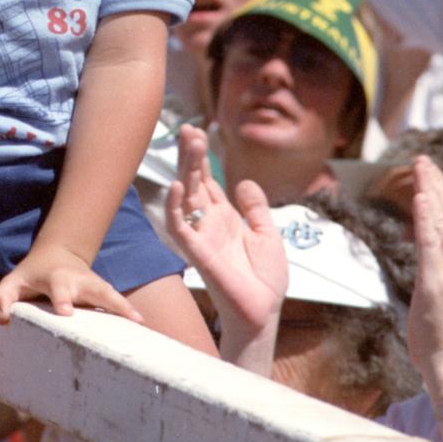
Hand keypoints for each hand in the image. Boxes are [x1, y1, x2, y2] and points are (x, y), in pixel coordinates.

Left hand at [0, 240, 142, 326]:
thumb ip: (3, 297)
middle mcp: (79, 281)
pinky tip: (144, 328)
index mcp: (56, 279)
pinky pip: (118, 302)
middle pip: (94, 288)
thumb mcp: (14, 281)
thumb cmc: (33, 274)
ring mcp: (93, 285)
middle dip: (104, 300)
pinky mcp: (103, 291)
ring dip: (124, 307)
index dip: (62, 298)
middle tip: (118, 317)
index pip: (59, 288)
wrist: (57, 253)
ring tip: (140, 323)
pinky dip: (130, 312)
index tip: (66, 312)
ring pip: (111, 294)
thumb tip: (3, 319)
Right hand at [166, 126, 286, 337]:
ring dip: (186, 169)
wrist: (264, 312)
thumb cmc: (265, 280)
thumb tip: (244, 181)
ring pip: (186, 196)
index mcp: (224, 217)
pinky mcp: (198, 252)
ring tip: (190, 143)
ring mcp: (201, 235)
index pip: (207, 181)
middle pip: (194, 181)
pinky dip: (174, 207)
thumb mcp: (268, 235)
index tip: (198, 131)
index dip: (201, 157)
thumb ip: (256, 208)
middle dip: (190, 155)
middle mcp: (208, 222)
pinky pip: (180, 227)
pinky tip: (178, 185)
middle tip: (189, 128)